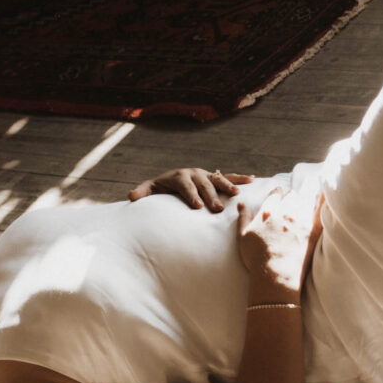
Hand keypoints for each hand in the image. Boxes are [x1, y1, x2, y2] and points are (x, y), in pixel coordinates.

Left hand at [127, 166, 252, 213]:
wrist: (171, 180)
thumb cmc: (160, 188)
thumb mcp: (150, 189)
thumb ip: (141, 193)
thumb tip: (130, 196)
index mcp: (179, 177)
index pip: (185, 187)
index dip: (191, 196)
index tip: (198, 206)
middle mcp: (193, 173)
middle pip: (203, 185)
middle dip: (210, 196)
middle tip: (216, 209)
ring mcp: (205, 174)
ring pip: (217, 180)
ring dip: (227, 186)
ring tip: (235, 195)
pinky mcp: (213, 176)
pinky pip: (228, 176)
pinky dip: (239, 177)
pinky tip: (251, 179)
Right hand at [235, 182, 323, 301]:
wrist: (276, 274)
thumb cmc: (257, 257)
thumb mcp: (243, 236)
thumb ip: (243, 217)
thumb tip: (241, 203)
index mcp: (268, 212)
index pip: (275, 194)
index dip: (277, 192)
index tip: (279, 192)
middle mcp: (285, 212)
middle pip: (292, 195)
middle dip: (291, 195)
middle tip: (293, 196)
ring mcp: (301, 220)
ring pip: (306, 200)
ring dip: (307, 195)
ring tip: (311, 189)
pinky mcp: (314, 230)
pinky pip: (320, 210)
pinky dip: (323, 200)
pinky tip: (326, 194)